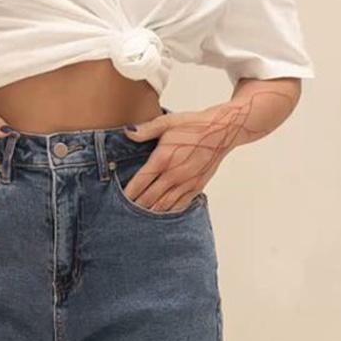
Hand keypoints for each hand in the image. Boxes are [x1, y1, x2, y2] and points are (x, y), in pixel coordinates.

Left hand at [120, 105, 241, 211]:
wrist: (222, 131)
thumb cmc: (194, 125)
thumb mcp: (167, 122)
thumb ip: (146, 129)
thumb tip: (127, 131)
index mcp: (163, 159)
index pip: (140, 182)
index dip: (128, 193)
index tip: (118, 199)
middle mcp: (174, 175)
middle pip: (149, 198)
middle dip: (135, 207)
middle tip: (124, 213)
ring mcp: (187, 183)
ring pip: (164, 205)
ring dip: (151, 212)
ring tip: (139, 218)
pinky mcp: (197, 186)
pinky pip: (181, 205)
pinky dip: (169, 212)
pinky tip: (161, 214)